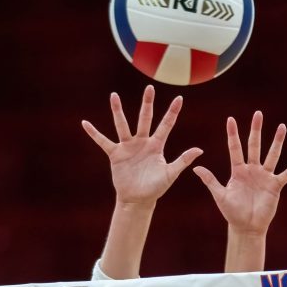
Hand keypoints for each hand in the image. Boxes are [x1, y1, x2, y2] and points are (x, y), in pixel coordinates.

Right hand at [82, 86, 201, 206]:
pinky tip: (85, 124)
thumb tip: (200, 150)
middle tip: (150, 88)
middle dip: (147, 104)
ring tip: (113, 96)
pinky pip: (103, 141)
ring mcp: (128, 146)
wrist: (138, 199)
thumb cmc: (156, 188)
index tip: (180, 98)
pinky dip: (94, 134)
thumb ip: (183, 160)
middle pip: (145, 119)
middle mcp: (142, 142)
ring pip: (123, 125)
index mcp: (157, 146)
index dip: (173, 113)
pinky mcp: (116, 154)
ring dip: (118, 111)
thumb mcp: (171, 174)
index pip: (166, 125)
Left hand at [193, 113, 286, 235]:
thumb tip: (196, 168)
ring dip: (277, 141)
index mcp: (238, 170)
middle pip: (255, 146)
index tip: (230, 119)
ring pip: (272, 155)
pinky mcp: (275, 186)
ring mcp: (265, 176)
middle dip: (256, 130)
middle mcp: (252, 170)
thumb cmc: (232, 212)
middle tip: (258, 114)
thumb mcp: (220, 196)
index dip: (233, 134)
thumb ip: (210, 181)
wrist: (246, 227)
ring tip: (282, 127)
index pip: (235, 148)